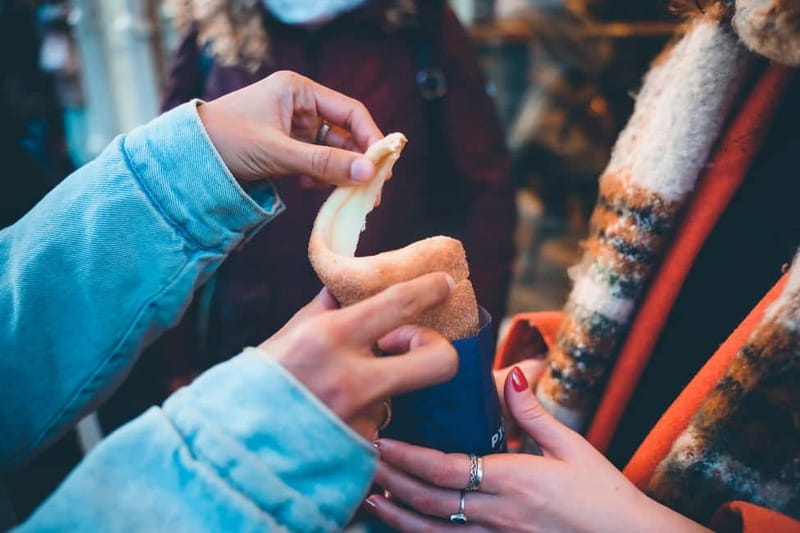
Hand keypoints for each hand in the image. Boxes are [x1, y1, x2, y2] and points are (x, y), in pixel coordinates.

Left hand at [197, 70, 382, 184]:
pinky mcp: (284, 150)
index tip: (382, 166)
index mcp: (298, 91)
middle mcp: (298, 106)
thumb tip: (368, 174)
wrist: (183, 159)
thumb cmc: (225, 142)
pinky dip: (318, 179)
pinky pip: (314, 164)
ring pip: (330, 152)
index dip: (370, 138)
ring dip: (337, 173)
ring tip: (343, 195)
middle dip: (356, 162)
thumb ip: (323, 164)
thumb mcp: (278, 153)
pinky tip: (309, 189)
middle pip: (344, 133)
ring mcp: (291, 129)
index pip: (350, 112)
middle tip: (372, 191)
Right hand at [256, 273, 458, 439]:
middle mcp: (351, 381)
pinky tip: (330, 416)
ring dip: (376, 388)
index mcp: (328, 339)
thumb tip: (346, 284)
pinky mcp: (364, 452)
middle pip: (439, 361)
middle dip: (437, 347)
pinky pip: (377, 424)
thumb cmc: (254, 384)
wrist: (228, 446)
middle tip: (412, 344)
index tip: (445, 284)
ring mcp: (361, 421)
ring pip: (397, 393)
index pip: (399, 304)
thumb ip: (325, 310)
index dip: (430, 289)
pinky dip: (359, 415)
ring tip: (334, 392)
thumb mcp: (286, 336)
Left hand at [365, 367, 710, 531]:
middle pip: (429, 500)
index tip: (382, 441)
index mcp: (512, 481)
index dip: (408, 457)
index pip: (445, 468)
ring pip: (434, 531)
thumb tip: (510, 375)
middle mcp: (497, 514)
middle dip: (391, 482)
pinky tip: (407, 528)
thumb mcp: (572, 447)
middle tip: (359, 463)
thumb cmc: (603, 493)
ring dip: (398, 517)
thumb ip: (533, 413)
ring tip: (368, 501)